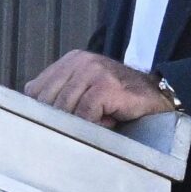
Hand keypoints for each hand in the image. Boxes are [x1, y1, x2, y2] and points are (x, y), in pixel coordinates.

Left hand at [25, 50, 175, 126]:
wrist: (158, 95)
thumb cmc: (119, 99)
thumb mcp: (85, 91)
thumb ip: (61, 96)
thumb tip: (31, 117)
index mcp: (69, 62)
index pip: (36, 91)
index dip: (42, 113)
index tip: (49, 127)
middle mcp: (79, 62)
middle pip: (48, 101)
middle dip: (60, 121)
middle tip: (79, 130)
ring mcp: (93, 71)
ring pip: (65, 109)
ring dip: (80, 124)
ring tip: (99, 124)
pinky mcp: (106, 85)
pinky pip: (85, 113)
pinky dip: (93, 125)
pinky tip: (108, 123)